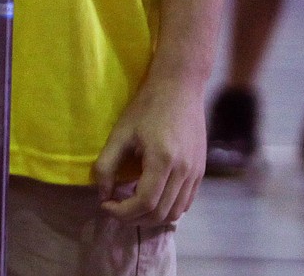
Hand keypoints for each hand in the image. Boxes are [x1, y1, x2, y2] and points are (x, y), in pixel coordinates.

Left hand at [92, 75, 205, 225]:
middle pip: (160, 213)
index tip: (106, 204)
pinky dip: (168, 208)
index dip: (122, 212)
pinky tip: (153, 198)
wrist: (180, 87)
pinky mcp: (201, 171)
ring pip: (175, 213)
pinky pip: (186, 202)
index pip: (144, 203)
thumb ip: (107, 164)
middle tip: (116, 207)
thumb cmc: (147, 106)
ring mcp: (195, 173)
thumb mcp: (121, 132)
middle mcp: (183, 171)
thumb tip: (103, 194)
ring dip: (152, 217)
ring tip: (133, 205)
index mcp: (162, 161)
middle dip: (134, 218)